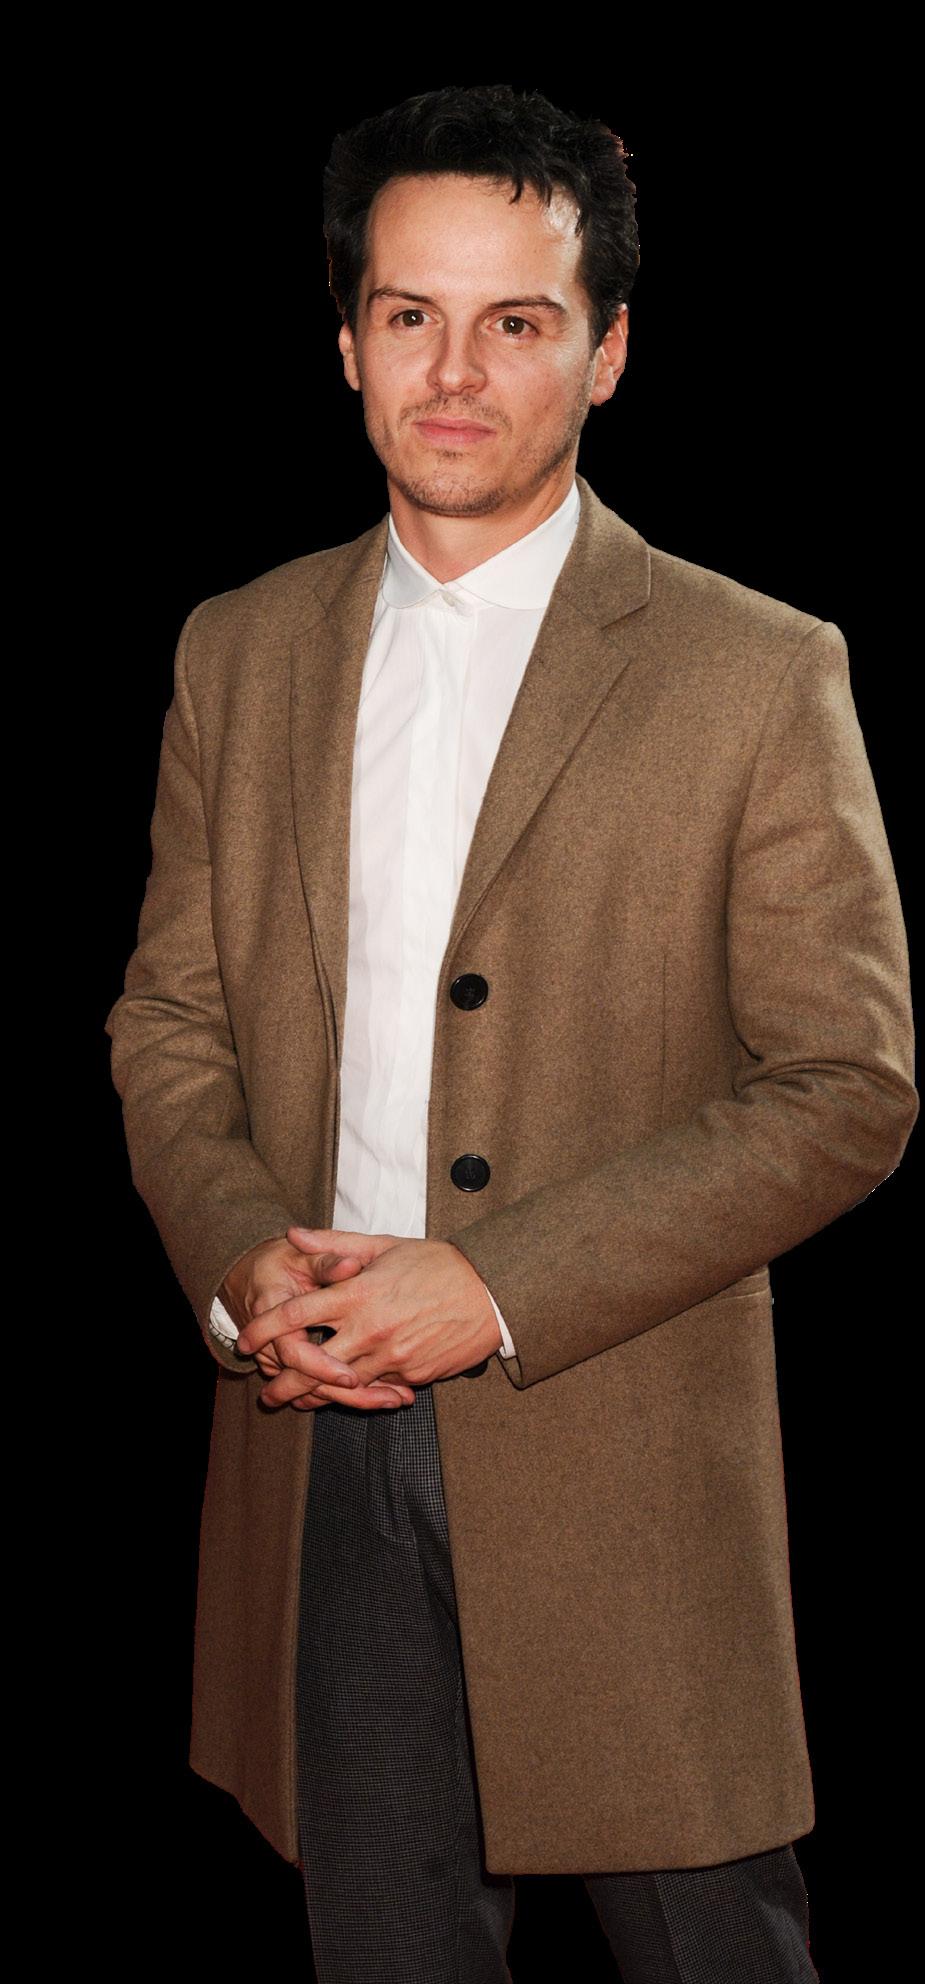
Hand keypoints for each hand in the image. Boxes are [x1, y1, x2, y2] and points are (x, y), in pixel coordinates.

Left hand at [236, 1226, 503, 1408]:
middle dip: (283, 1383)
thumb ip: (335, 1244)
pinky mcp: (412, 1376)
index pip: (296, 1314)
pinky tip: (343, 1396)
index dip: (264, 1329)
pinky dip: (357, 1393)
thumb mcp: (385, 1245)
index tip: (247, 1340)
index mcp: (358, 1293)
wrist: (491, 1293)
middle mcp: (369, 1329)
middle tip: (266, 1393)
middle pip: (311, 1364)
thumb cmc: (438, 1263)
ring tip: (297, 1402)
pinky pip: (376, 1389)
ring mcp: (391, 1357)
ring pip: (341, 1385)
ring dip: (316, 1397)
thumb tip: (293, 1234)